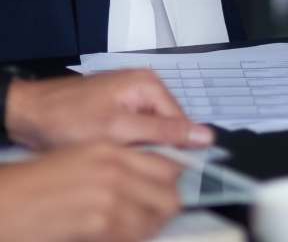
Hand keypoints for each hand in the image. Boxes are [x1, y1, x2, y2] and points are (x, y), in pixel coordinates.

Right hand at [0, 143, 181, 241]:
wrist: (6, 201)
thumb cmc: (36, 183)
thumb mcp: (83, 159)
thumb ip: (120, 165)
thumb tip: (149, 179)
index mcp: (113, 151)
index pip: (167, 165)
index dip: (175, 182)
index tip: (176, 192)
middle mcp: (115, 170)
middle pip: (169, 194)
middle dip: (167, 209)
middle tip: (157, 217)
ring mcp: (108, 197)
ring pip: (154, 219)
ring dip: (149, 228)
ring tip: (136, 230)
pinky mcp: (97, 223)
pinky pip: (131, 236)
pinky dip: (130, 239)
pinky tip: (117, 237)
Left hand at [6, 71, 212, 151]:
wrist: (26, 115)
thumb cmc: (65, 118)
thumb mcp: (118, 129)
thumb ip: (163, 132)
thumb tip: (204, 136)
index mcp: (150, 85)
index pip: (182, 124)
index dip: (175, 151)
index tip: (165, 175)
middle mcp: (144, 87)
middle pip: (166, 129)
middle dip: (152, 151)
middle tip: (131, 167)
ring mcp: (129, 98)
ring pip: (149, 135)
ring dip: (137, 151)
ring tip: (118, 160)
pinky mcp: (116, 110)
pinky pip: (134, 133)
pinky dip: (125, 148)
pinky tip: (111, 156)